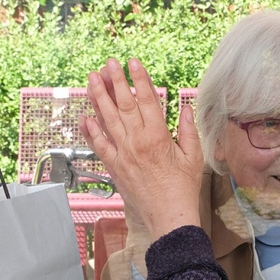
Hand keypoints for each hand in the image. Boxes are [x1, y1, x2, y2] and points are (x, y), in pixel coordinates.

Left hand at [79, 58, 204, 237]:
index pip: (147, 100)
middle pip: (123, 105)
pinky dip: (91, 131)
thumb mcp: (194, 157)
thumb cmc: (184, 189)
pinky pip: (99, 145)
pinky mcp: (115, 168)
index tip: (132, 62)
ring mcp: (123, 154)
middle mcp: (137, 142)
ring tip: (92, 79)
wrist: (169, 217)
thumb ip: (189, 131)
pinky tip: (85, 116)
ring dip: (98, 98)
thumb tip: (186, 109)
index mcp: (158, 137)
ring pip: (107, 120)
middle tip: (108, 63)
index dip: (139, 79)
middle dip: (115, 81)